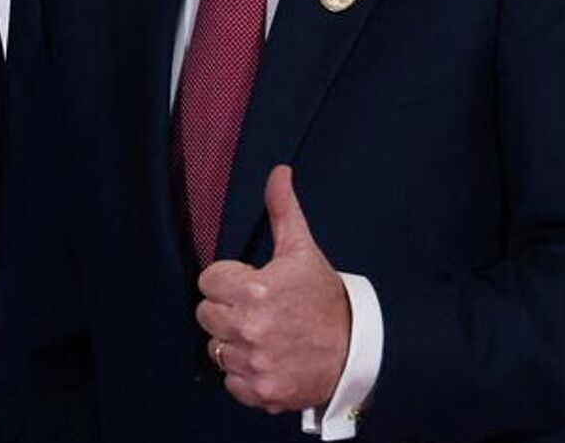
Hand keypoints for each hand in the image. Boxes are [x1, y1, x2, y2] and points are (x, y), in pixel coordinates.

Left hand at [196, 165, 348, 413]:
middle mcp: (250, 328)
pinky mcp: (261, 391)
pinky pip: (230, 382)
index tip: (249, 286)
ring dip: (235, 344)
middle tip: (257, 311)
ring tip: (265, 335)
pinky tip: (268, 359)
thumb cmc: (326, 300)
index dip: (228, 281)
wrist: (358, 350)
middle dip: (227, 311)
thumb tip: (278, 173)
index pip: (208, 281)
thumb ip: (283, 211)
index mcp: (255, 290)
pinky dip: (245, 375)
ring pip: (216, 349)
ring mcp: (255, 362)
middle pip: (206, 315)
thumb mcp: (302, 251)